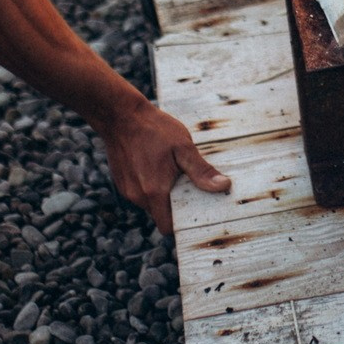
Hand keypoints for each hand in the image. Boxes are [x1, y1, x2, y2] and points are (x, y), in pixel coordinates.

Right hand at [100, 101, 229, 234]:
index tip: (195, 214)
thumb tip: (223, 186)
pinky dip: (150, 186)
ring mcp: (128, 190)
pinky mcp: (122, 182)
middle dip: (174, 206)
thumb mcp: (183, 147)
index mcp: (155, 192)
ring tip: (172, 172)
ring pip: (150, 203)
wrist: (120, 116)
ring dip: (162, 194)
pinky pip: (140, 193)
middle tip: (188, 187)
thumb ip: (201, 171)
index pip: (168, 227)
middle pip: (160, 215)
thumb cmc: (154, 129)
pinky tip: (157, 166)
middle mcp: (138, 196)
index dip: (181, 224)